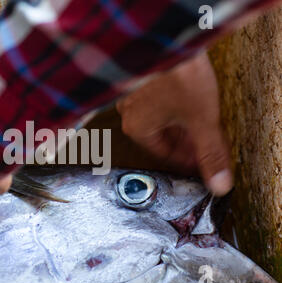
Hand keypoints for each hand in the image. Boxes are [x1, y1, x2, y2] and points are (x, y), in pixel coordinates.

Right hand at [116, 52, 232, 195]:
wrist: (168, 37)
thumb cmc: (177, 75)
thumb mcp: (201, 119)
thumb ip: (210, 153)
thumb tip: (218, 182)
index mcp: (137, 129)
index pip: (165, 153)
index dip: (188, 158)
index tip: (201, 159)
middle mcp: (129, 113)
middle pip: (161, 136)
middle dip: (184, 141)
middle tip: (203, 143)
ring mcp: (131, 94)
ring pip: (158, 118)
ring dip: (177, 123)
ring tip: (197, 121)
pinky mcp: (138, 78)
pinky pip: (154, 101)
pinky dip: (171, 106)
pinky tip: (184, 99)